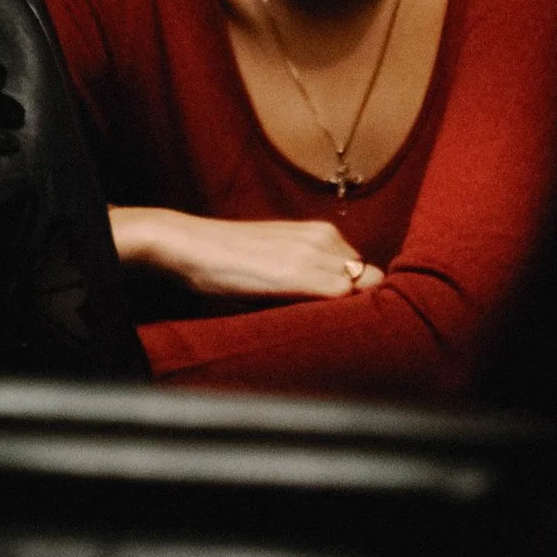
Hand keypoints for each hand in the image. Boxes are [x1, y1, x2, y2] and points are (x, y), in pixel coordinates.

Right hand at [108, 208, 384, 301]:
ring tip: (318, 324)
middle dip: (358, 301)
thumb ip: (309, 271)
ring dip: (348, 308)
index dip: (357, 296)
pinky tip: (314, 324)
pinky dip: (337, 314)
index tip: (343, 316)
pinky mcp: (299, 272)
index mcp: (320, 232)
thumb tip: (339, 300)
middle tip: (331, 323)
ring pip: (360, 288)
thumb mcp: (276, 257)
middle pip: (368, 279)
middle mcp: (324, 238)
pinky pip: (342, 296)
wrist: (187, 245)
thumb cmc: (224, 259)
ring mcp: (314, 253)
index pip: (362, 271)